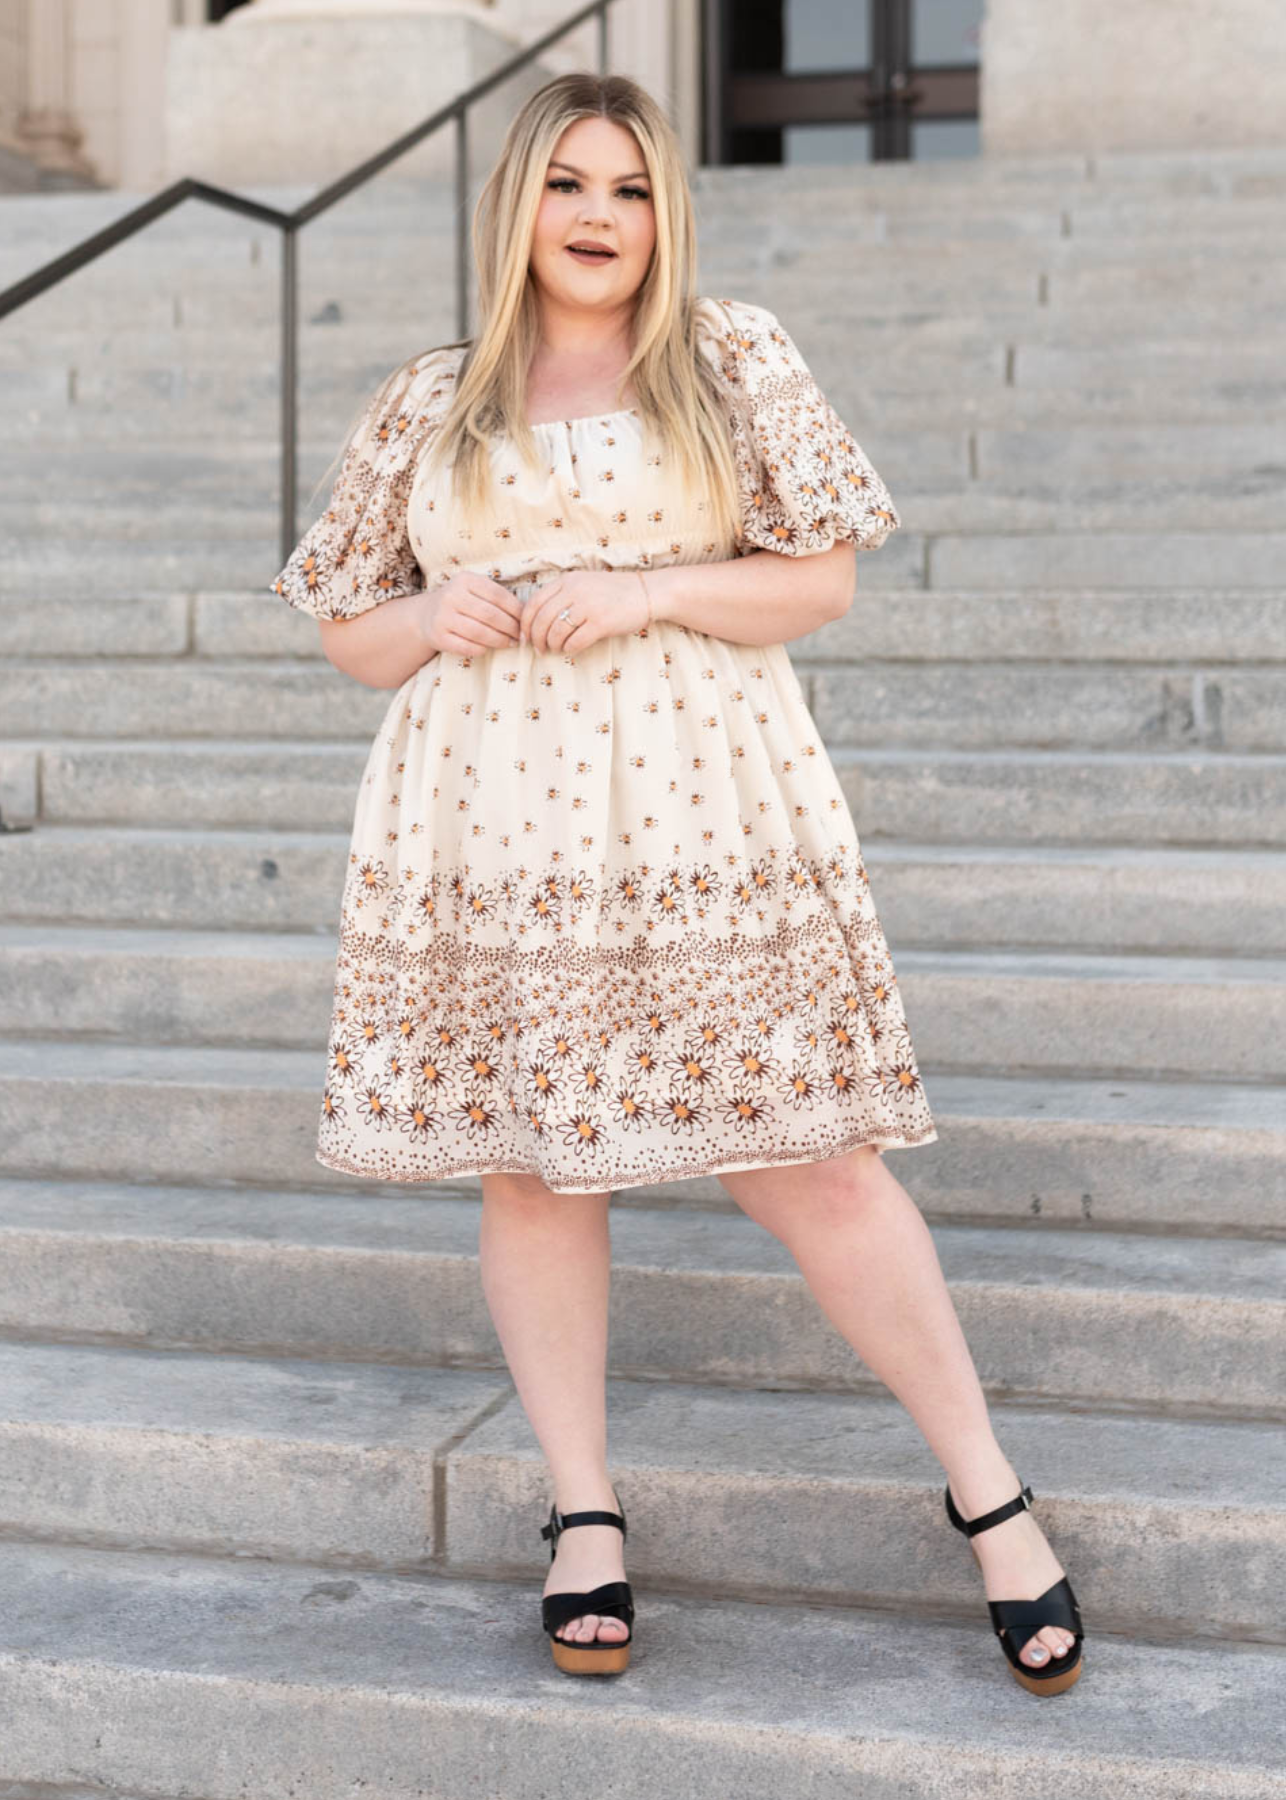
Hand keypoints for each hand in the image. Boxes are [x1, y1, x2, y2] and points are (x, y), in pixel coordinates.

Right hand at [416, 572, 525, 656]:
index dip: (516, 610)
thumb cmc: (461, 603)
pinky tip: (489, 648)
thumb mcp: (475, 591)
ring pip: (480, 633)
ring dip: (500, 640)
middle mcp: (451, 596)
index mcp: (464, 580)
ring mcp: (443, 617)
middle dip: (511, 628)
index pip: (498, 595)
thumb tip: (527, 616)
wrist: (426, 616)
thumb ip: (498, 598)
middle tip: (521, 636)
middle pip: (491, 615)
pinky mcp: (439, 637)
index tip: (526, 621)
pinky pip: (468, 647)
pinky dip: (483, 649)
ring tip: (510, 643)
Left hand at [522, 570, 650, 654]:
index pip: (534, 603)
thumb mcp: (584, 584)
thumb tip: (537, 622)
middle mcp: (575, 590)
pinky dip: (569, 649)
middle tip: (539, 649)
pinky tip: (571, 649)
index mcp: (567, 580)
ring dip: (552, 645)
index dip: (525, 623)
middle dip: (536, 639)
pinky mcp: (601, 623)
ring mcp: (588, 606)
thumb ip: (562, 595)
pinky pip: (575, 642)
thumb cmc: (613, 592)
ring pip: (556, 632)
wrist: (646, 593)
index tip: (525, 636)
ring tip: (556, 649)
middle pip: (542, 620)